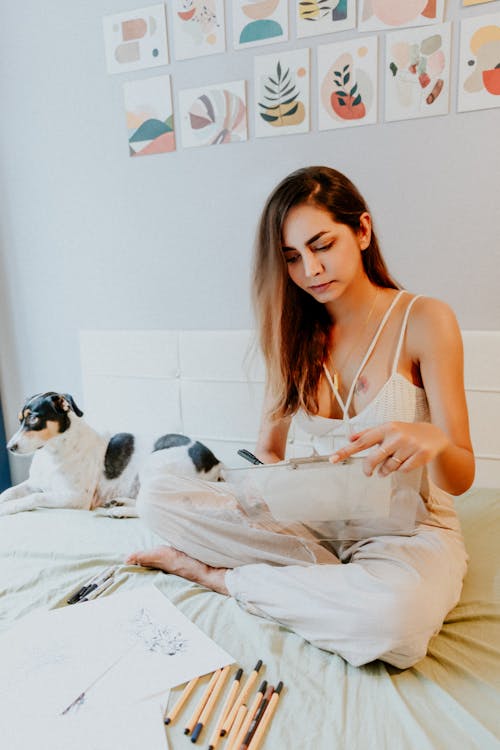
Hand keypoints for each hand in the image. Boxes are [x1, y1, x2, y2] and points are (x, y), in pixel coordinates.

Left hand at [329, 421, 450, 476]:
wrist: (433, 435)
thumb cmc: (404, 432)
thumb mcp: (387, 429)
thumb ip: (367, 433)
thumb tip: (349, 437)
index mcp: (386, 428)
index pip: (362, 441)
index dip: (346, 451)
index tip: (333, 459)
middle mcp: (397, 435)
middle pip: (374, 459)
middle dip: (368, 468)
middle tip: (367, 473)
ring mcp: (410, 445)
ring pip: (389, 467)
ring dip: (385, 471)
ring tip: (388, 467)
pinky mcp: (421, 455)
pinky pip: (403, 470)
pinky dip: (401, 469)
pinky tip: (405, 462)